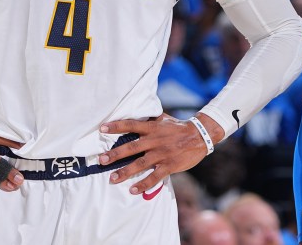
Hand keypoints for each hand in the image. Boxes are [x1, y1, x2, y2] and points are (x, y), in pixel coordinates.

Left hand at [98, 113, 219, 193]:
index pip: (131, 125)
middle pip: (131, 147)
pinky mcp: (169, 165)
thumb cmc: (179, 127)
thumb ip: (150, 118)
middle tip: (101, 160)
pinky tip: (133, 190)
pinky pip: (154, 176)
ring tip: (112, 179)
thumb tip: (136, 112)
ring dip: (125, 172)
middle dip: (115, 154)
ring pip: (140, 164)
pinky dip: (144, 184)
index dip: (116, 126)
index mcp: (153, 128)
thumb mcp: (164, 119)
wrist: (200, 136)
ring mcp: (162, 154)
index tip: (102, 128)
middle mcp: (155, 140)